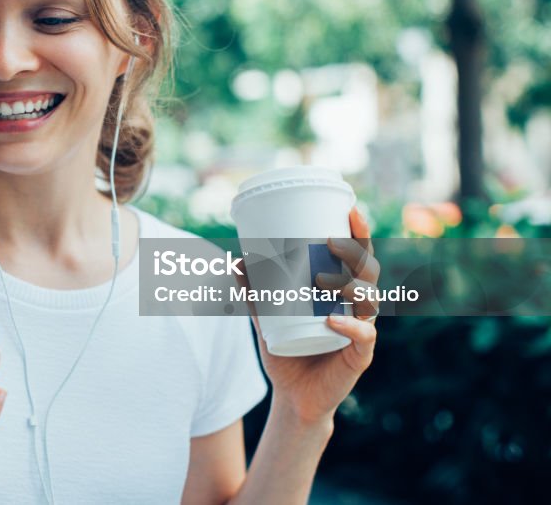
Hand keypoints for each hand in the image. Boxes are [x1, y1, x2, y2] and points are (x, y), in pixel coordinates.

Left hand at [238, 207, 379, 424]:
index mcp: (343, 292)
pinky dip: (350, 327)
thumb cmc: (287, 350)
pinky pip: (363, 337)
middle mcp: (358, 308)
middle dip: (357, 253)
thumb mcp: (266, 318)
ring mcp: (362, 331)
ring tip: (324, 281)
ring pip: (370, 301)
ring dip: (351, 287)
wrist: (293, 395)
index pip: (358, 257)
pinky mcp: (360, 356)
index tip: (349, 210)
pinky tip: (333, 322)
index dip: (359, 233)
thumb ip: (254, 292)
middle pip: (369, 273)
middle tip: (332, 242)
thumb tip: (235, 261)